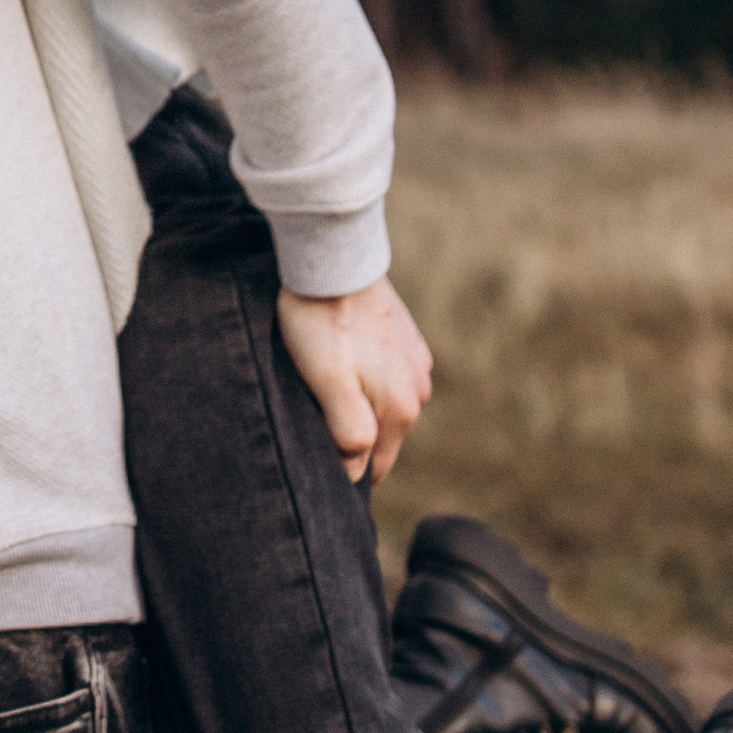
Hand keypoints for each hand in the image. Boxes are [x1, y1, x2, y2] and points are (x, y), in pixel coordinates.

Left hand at [276, 277, 433, 486]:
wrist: (335, 258)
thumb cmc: (322, 323)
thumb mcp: (330, 386)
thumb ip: (350, 434)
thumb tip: (356, 473)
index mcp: (401, 410)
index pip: (374, 467)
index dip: (345, 469)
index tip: (316, 457)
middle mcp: (419, 391)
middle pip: (381, 436)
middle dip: (352, 437)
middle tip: (314, 415)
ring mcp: (416, 362)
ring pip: (383, 404)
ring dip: (360, 404)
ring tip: (323, 383)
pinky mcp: (407, 339)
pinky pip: (387, 374)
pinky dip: (367, 376)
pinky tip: (341, 358)